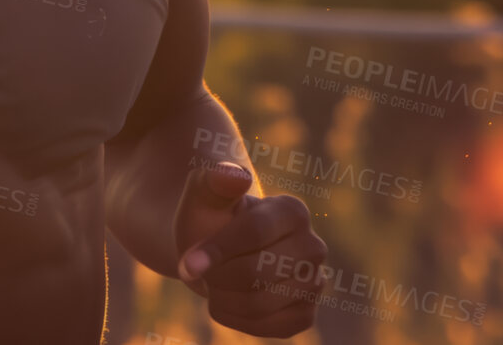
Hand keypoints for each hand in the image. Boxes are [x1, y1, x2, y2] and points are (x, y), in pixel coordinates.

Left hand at [173, 160, 325, 337]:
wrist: (213, 253)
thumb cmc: (210, 219)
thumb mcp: (203, 195)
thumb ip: (214, 181)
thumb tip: (234, 176)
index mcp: (293, 210)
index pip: (255, 232)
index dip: (217, 250)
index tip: (188, 261)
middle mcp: (313, 246)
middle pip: (256, 272)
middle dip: (217, 275)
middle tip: (200, 269)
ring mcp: (314, 282)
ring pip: (259, 302)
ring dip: (221, 296)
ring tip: (214, 281)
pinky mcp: (305, 314)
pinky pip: (266, 327)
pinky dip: (235, 317)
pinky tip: (227, 299)